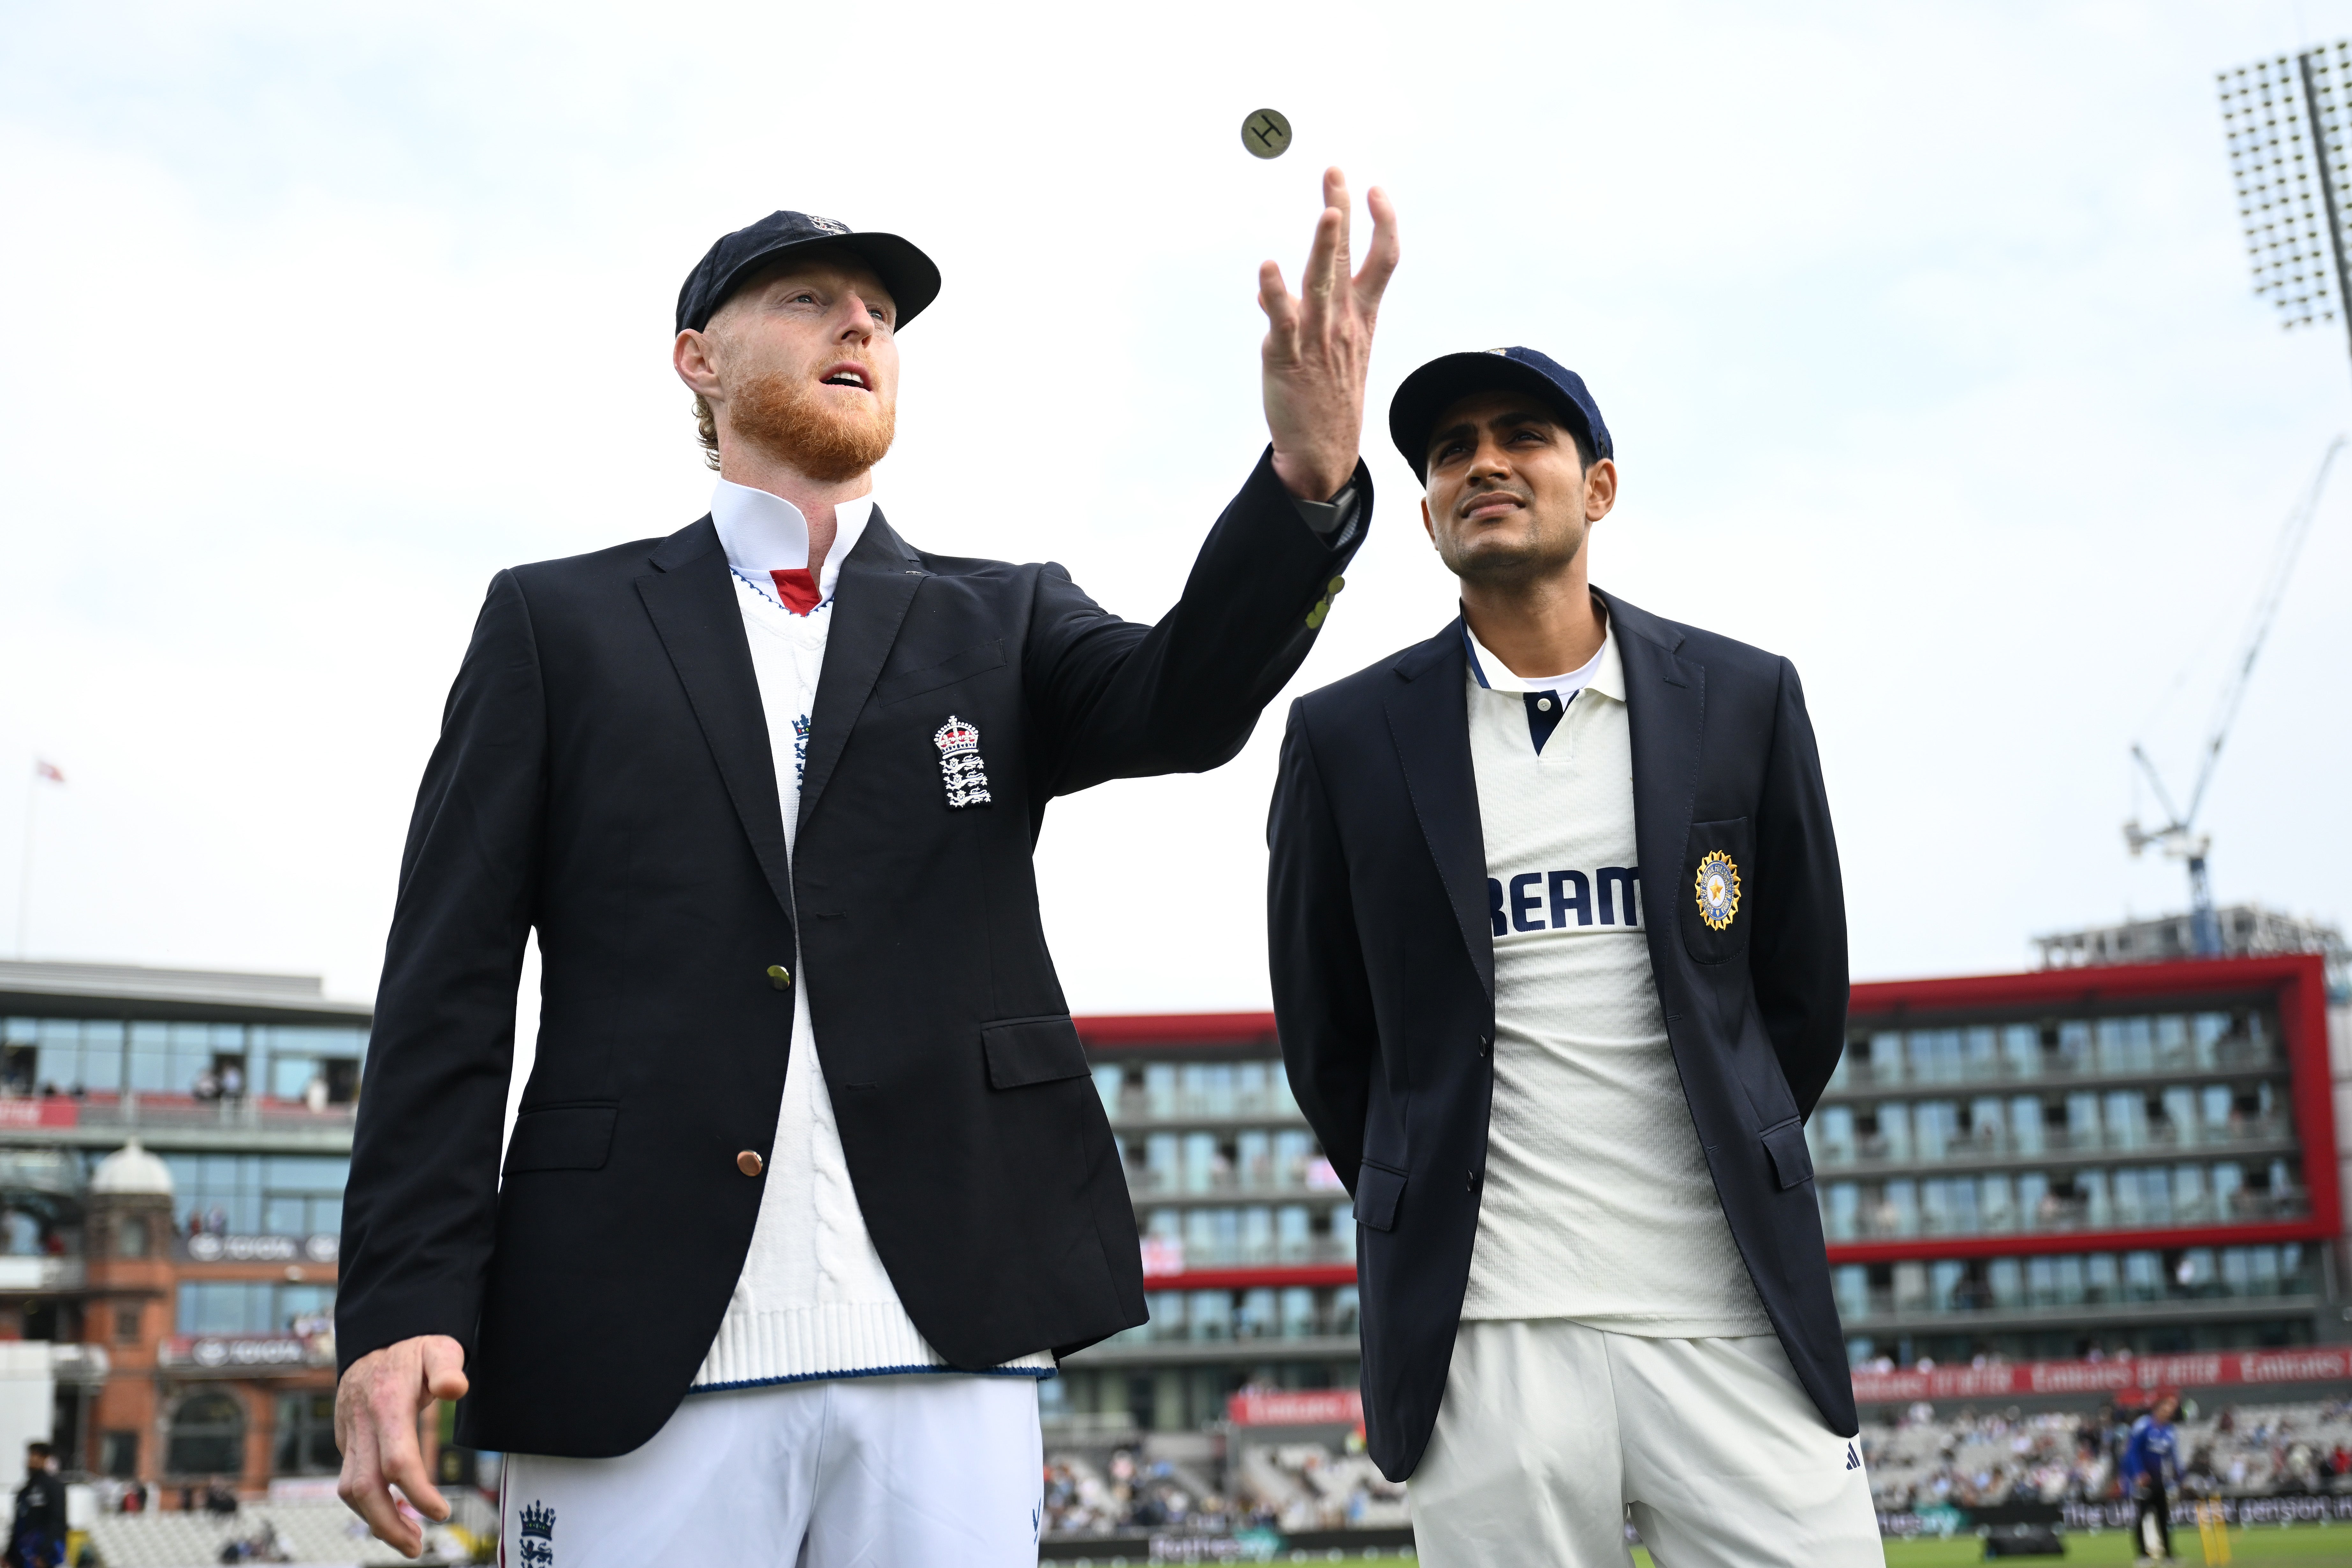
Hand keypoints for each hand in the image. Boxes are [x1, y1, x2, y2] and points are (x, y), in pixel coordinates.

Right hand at [335, 1334, 467, 1557]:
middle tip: (417, 1547)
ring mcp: (349, 1435)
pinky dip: (369, 1505)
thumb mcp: (438, 1347)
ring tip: (409, 1540)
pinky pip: (350, 1481)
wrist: (377, 1342)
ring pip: (350, 1490)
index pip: (397, 1461)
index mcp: (386, 1403)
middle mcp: (362, 1424)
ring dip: (376, 1521)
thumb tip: (456, 1387)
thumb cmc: (415, 1349)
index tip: (441, 1512)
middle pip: (364, 1487)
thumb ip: (448, 1366)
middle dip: (387, 1523)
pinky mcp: (346, 1442)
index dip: (417, 1492)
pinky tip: (394, 1516)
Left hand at [1259, 167, 1399, 501]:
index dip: (1383, 223)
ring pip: (1322, 284)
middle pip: (1346, 258)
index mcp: (1361, 318)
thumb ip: (1301, 314)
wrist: (1323, 452)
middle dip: (1342, 212)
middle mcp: (1343, 323)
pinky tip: (1267, 268)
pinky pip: (1283, 321)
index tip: (1374, 188)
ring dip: (1325, 247)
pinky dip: (1275, 294)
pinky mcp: (1286, 358)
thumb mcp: (1329, 350)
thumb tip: (1269, 290)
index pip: (1383, 260)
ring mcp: (1316, 340)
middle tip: (1334, 171)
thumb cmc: (1326, 397)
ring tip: (1330, 211)